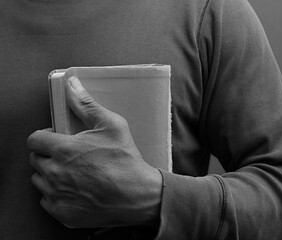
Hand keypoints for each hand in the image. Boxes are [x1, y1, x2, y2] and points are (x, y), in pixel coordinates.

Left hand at [27, 76, 161, 227]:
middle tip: (68, 155)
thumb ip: (87, 104)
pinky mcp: (63, 212)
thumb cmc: (125, 159)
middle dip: (48, 155)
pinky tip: (75, 190)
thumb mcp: (112, 125)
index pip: (34, 140)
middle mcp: (55, 172)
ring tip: (71, 173)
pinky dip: (57, 195)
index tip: (55, 138)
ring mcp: (57, 195)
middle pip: (35, 160)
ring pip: (39, 180)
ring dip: (50, 174)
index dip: (44, 137)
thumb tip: (71, 84)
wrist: (137, 194)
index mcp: (63, 149)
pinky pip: (48, 201)